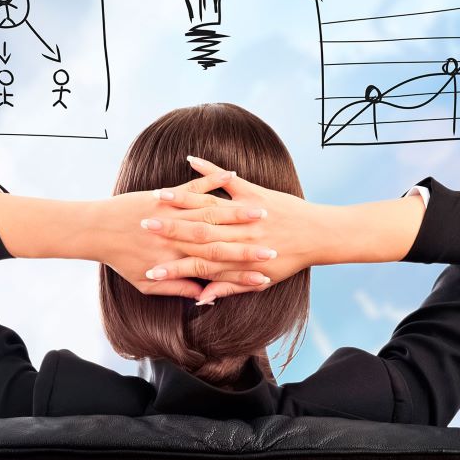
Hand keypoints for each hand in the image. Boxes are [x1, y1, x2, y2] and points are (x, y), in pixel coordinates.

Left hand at [94, 166, 275, 300]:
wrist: (95, 231)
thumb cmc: (120, 258)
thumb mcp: (146, 283)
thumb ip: (175, 289)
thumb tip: (200, 298)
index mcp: (180, 258)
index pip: (219, 264)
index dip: (245, 268)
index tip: (268, 270)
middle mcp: (181, 236)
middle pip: (223, 237)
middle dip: (252, 240)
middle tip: (276, 239)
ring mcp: (174, 214)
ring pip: (213, 211)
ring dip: (240, 210)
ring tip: (264, 209)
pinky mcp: (166, 196)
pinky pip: (194, 186)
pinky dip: (211, 178)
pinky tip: (231, 173)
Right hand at [141, 155, 329, 303]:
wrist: (319, 235)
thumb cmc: (290, 258)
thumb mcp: (261, 278)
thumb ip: (230, 287)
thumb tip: (204, 298)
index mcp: (237, 257)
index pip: (197, 264)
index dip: (172, 268)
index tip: (147, 267)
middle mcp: (237, 235)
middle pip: (195, 234)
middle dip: (166, 231)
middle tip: (140, 227)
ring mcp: (245, 212)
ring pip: (207, 207)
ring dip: (180, 199)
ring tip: (155, 195)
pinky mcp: (254, 193)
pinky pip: (228, 181)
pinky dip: (210, 169)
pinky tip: (190, 160)